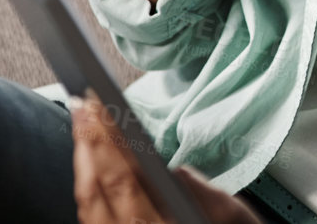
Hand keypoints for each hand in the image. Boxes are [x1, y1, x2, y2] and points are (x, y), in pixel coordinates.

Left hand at [71, 92, 263, 223]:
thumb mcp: (233, 219)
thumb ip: (202, 194)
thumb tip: (172, 168)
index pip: (122, 176)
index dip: (105, 137)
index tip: (99, 105)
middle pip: (96, 188)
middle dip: (87, 142)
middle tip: (83, 104)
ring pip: (87, 206)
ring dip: (82, 163)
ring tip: (83, 129)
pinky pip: (91, 221)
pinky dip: (88, 190)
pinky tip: (91, 171)